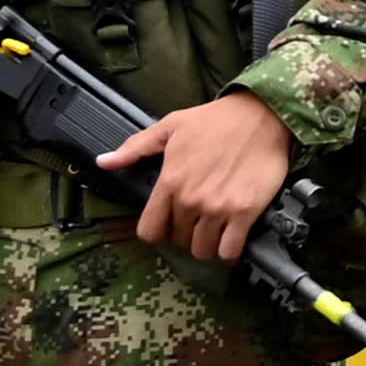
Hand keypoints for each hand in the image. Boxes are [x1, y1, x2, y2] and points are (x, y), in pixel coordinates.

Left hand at [115, 90, 294, 260]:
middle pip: (178, 241)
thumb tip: (103, 162)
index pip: (150, 230)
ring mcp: (218, 208)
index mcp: (170, 181)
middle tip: (196, 221)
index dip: (157, 231)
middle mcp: (191, 200)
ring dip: (207, 244)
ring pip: (203, 250)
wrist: (261, 115)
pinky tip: (232, 236)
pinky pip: (230, 250)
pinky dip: (229, 249)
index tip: (168, 224)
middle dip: (184, 234)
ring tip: (214, 230)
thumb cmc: (215, 120)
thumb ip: (135, 148)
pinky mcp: (245, 213)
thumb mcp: (170, 126)